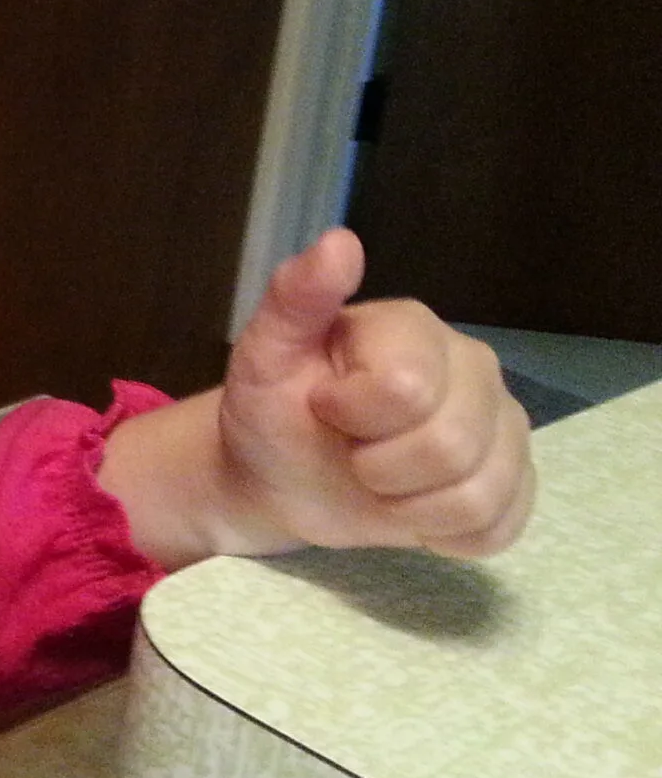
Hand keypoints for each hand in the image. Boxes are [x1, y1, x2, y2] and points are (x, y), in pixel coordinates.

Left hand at [213, 228, 534, 558]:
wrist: (282, 477)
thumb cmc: (273, 410)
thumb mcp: (264, 353)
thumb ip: (297, 296)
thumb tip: (339, 241)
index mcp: (416, 329)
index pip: (407, 390)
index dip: (352, 416)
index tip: (324, 408)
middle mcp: (474, 368)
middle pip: (450, 447)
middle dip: (379, 468)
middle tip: (350, 454)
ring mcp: (502, 427)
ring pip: (478, 495)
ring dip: (408, 508)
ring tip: (377, 483)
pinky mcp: (513, 483)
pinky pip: (498, 527)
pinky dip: (442, 536)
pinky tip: (412, 510)